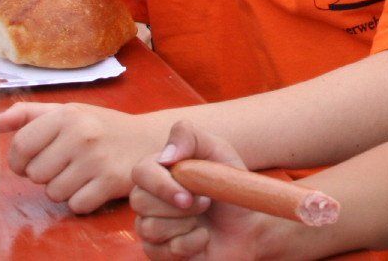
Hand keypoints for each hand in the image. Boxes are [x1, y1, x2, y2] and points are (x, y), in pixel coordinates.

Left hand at [0, 102, 169, 214]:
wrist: (149, 139)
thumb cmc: (101, 127)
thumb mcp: (69, 112)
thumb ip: (28, 114)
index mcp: (67, 114)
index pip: (20, 146)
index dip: (20, 161)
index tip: (32, 161)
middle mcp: (81, 134)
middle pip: (35, 174)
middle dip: (46, 174)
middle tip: (66, 164)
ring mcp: (96, 160)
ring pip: (53, 193)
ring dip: (64, 189)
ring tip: (81, 174)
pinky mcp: (110, 182)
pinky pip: (75, 205)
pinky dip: (82, 200)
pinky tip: (93, 185)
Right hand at [131, 121, 282, 260]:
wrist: (249, 223)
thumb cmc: (231, 184)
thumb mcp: (219, 151)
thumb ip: (191, 137)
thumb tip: (165, 156)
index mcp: (160, 170)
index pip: (141, 172)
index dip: (160, 185)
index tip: (187, 196)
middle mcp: (150, 198)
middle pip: (139, 201)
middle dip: (177, 206)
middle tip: (206, 203)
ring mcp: (152, 225)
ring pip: (148, 228)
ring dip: (185, 225)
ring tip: (203, 220)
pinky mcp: (160, 252)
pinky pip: (161, 252)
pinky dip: (190, 245)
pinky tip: (203, 238)